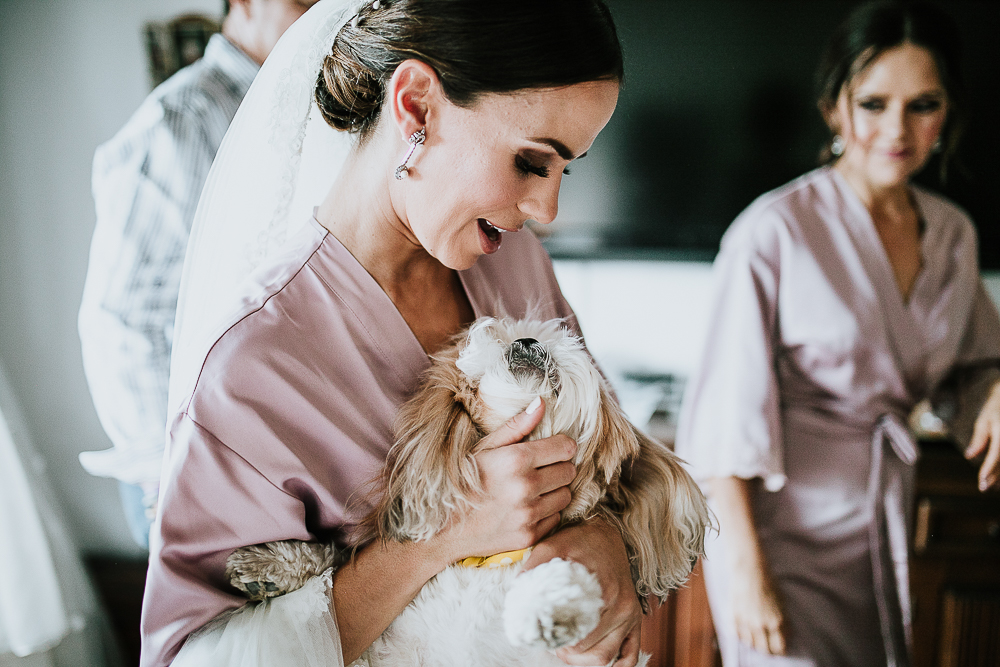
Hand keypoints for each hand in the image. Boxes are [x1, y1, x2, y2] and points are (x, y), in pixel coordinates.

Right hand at [440, 398, 577, 559]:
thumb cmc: (462, 482)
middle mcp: (525, 486)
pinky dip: (547, 512)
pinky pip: (556, 518)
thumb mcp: (483, 448)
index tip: (552, 449)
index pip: (566, 448)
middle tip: (542, 469)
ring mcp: (528, 514)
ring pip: (566, 495)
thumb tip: (542, 403)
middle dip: (559, 467)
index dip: (561, 446)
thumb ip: (516, 426)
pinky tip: (528, 508)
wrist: (443, 529)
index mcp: (515, 459)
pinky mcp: (529, 536)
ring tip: (535, 489)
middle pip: (569, 471)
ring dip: (555, 490)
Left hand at [528, 518, 642, 666]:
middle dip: (568, 652)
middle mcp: (622, 607)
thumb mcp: (553, 545)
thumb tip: (518, 591)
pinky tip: (595, 657)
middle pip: (591, 651)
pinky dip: (616, 664)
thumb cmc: (579, 540)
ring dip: (585, 660)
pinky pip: (630, 655)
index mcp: (604, 591)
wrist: (607, 532)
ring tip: (568, 649)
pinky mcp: (636, 619)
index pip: (578, 636)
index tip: (545, 637)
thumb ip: (535, 566)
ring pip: (607, 656)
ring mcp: (630, 615)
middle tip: (552, 643)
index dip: (557, 642)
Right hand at [731, 565, 785, 655]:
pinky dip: (741, 635)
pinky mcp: (734, 617)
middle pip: (764, 650)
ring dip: (754, 642)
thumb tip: (785, 635)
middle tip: (767, 644)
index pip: (779, 648)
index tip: (778, 647)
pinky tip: (745, 630)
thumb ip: (784, 621)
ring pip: (750, 644)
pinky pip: (737, 635)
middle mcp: (761, 625)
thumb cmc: (768, 584)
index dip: (779, 650)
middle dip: (767, 649)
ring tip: (756, 636)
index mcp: (777, 621)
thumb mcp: (782, 603)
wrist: (749, 570)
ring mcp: (746, 622)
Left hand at [966, 380, 999, 491]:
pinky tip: (999, 478)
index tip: (983, 481)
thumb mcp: (983, 421)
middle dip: (996, 476)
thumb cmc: (994, 410)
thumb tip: (969, 456)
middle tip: (984, 488)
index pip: (997, 454)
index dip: (990, 469)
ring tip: (992, 487)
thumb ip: (979, 439)